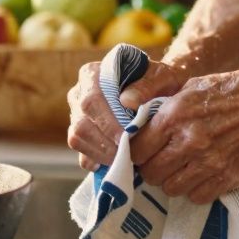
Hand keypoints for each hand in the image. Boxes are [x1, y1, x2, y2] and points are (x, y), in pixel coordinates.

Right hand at [66, 58, 187, 170]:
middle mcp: (79, 94)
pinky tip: (114, 163)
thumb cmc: (160, 82)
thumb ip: (147, 85)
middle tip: (127, 155)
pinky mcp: (81, 134)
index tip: (125, 136)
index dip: (106, 122)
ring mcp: (77, 115)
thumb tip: (127, 101)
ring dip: (100, 153)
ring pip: (77, 138)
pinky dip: (96, 161)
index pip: (90, 100)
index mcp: (92, 74)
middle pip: (81, 123)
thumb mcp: (161, 77)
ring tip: (123, 160)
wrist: (161, 91)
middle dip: (104, 143)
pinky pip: (81, 152)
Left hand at [130, 67, 238, 203]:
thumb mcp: (195, 85)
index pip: (137, 147)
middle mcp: (191, 139)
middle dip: (152, 169)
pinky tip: (203, 175)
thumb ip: (164, 104)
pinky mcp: (230, 177)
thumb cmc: (238, 90)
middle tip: (161, 162)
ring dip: (173, 181)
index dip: (137, 152)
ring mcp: (211, 161)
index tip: (143, 152)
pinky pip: (197, 197)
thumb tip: (134, 116)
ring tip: (183, 169)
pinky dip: (196, 190)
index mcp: (177, 113)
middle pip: (151, 172)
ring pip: (171, 188)